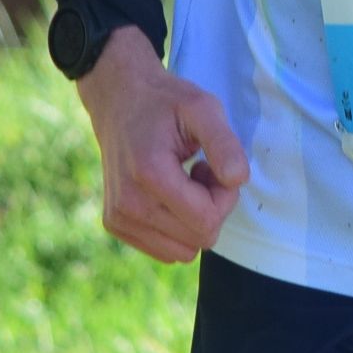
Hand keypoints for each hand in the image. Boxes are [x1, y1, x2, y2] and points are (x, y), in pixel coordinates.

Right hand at [71, 28, 246, 262]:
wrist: (119, 101)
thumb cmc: (165, 103)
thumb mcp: (203, 107)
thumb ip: (224, 143)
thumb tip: (237, 180)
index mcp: (149, 174)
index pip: (207, 221)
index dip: (224, 197)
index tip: (212, 166)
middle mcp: (128, 204)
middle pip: (198, 239)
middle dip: (212, 207)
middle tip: (200, 171)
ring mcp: (118, 218)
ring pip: (182, 251)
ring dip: (194, 220)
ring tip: (184, 182)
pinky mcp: (115, 225)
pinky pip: (165, 250)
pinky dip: (176, 227)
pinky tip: (169, 193)